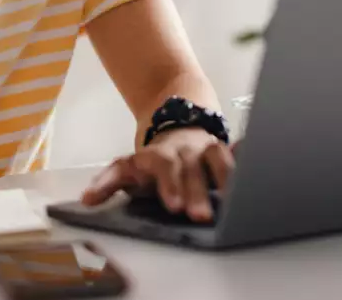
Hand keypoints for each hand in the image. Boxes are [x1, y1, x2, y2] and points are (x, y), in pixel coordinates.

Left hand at [80, 128, 234, 221]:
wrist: (176, 126)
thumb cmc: (152, 163)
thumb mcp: (126, 169)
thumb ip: (107, 184)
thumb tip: (86, 201)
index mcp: (157, 156)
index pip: (161, 166)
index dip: (169, 184)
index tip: (173, 205)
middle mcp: (183, 150)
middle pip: (190, 168)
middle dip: (195, 191)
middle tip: (199, 215)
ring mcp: (205, 148)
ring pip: (216, 158)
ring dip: (223, 179)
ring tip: (231, 201)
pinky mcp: (224, 151)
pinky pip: (236, 153)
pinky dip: (244, 161)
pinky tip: (255, 173)